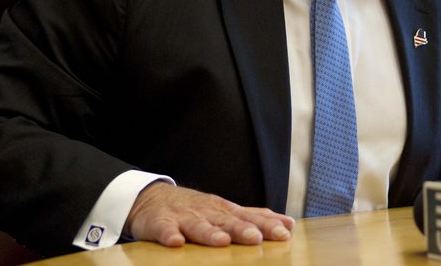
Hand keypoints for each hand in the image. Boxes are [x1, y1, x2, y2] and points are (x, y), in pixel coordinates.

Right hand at [124, 182, 294, 246]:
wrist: (152, 197)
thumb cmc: (196, 209)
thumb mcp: (225, 211)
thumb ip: (254, 218)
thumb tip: (288, 224)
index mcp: (224, 210)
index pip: (249, 217)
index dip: (267, 224)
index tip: (285, 231)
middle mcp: (207, 212)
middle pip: (226, 221)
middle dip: (242, 229)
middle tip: (257, 237)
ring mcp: (183, 217)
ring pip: (197, 225)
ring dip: (209, 233)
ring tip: (221, 241)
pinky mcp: (160, 223)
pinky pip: (164, 230)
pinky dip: (169, 235)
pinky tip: (175, 242)